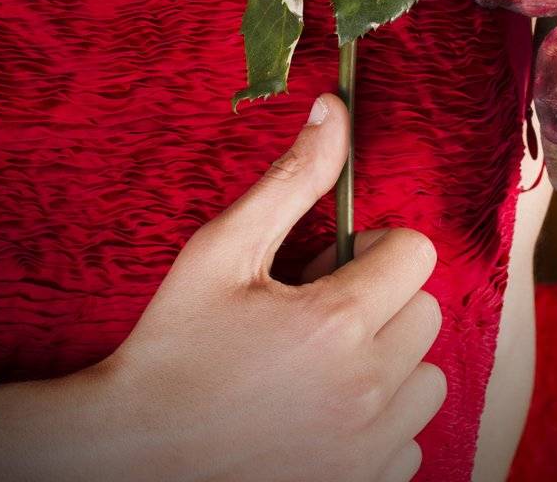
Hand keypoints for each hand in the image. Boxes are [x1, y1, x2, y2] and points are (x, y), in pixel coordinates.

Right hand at [80, 94, 445, 481]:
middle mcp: (365, 391)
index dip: (373, 247)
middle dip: (381, 300)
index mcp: (336, 324)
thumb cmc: (173, 347)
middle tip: (315, 310)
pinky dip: (380, 424)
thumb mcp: (221, 249)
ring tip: (322, 363)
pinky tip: (322, 413)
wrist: (130, 455)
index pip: (416, 253)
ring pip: (426, 380)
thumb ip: (291, 178)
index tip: (329, 262)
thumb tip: (334, 110)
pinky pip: (410, 444)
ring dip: (388, 362)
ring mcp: (366, 451)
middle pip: (425, 312)